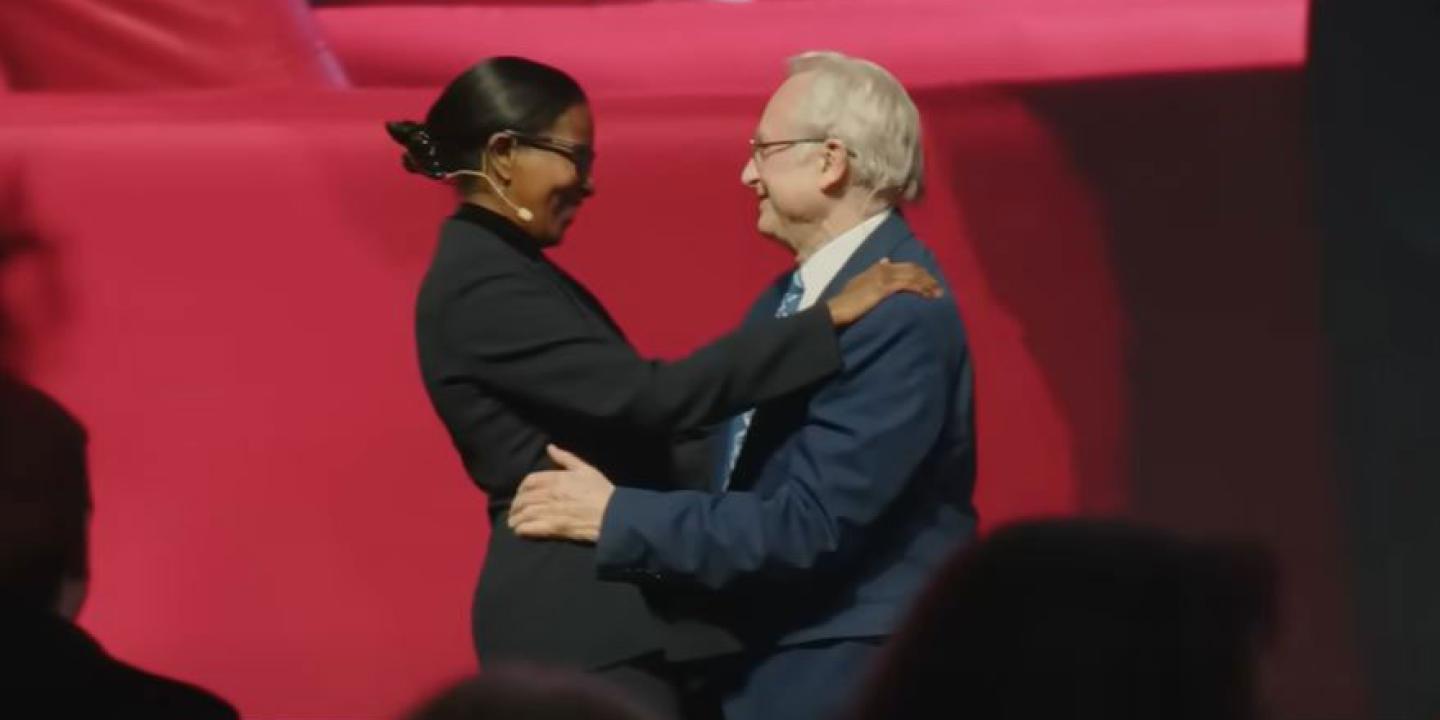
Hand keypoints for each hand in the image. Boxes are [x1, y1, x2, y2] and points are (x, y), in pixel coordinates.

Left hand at [507, 445, 614, 542]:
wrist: (613, 514)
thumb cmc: (601, 490)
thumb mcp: (586, 469)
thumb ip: (566, 458)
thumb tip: (549, 447)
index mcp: (556, 478)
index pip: (529, 481)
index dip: (521, 488)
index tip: (520, 495)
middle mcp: (550, 494)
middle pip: (523, 499)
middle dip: (516, 506)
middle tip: (513, 512)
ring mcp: (551, 511)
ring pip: (524, 514)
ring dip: (516, 519)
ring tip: (513, 524)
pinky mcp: (554, 528)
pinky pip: (531, 528)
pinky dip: (522, 529)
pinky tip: (520, 531)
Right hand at [826, 258, 942, 326]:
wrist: (837, 309)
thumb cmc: (846, 302)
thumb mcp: (859, 282)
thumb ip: (873, 272)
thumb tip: (885, 260)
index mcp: (877, 267)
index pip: (904, 266)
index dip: (919, 273)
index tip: (928, 282)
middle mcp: (882, 268)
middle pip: (912, 269)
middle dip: (927, 278)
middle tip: (938, 288)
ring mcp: (884, 276)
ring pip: (913, 276)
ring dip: (927, 284)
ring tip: (938, 294)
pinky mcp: (885, 287)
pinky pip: (908, 285)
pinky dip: (920, 289)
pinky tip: (928, 295)